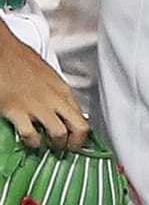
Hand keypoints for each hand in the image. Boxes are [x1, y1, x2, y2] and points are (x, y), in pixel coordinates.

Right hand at [0, 26, 88, 151]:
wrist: (5, 53)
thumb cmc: (24, 62)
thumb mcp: (49, 78)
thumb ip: (56, 95)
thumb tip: (62, 110)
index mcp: (63, 90)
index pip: (83, 116)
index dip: (82, 133)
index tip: (78, 142)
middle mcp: (55, 98)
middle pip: (79, 127)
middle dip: (75, 144)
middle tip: (68, 151)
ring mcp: (38, 106)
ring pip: (59, 134)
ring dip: (55, 146)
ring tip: (49, 148)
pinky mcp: (19, 111)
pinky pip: (31, 135)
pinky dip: (33, 144)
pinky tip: (31, 143)